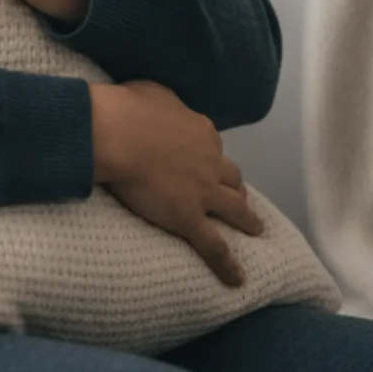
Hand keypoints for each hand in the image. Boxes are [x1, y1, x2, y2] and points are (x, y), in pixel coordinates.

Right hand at [89, 79, 266, 287]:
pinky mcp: (189, 218)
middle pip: (231, 177)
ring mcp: (203, 192)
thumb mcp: (153, 92)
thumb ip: (167, 102)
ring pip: (235, 209)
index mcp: (202, 132)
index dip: (209, 156)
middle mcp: (210, 162)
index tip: (202, 162)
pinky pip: (214, 246)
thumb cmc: (128, 109)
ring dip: (247, 219)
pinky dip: (228, 264)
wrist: (117, 133)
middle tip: (238, 198)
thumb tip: (164, 106)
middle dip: (236, 188)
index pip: (211, 146)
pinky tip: (237, 279)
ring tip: (255, 228)